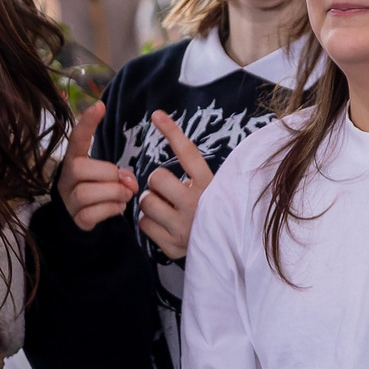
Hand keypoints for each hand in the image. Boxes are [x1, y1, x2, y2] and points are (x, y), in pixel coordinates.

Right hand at [59, 101, 138, 228]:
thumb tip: (129, 183)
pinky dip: (111, 210)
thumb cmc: (100, 188)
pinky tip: (118, 207)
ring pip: (85, 193)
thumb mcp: (108, 174)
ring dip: (113, 194)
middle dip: (109, 174)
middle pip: (80, 168)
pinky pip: (91, 214)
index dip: (87, 122)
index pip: (77, 138)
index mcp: (75, 159)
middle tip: (126, 182)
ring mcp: (69, 200)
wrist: (85, 218)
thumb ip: (119, 172)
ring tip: (125, 195)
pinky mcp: (76, 219)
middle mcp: (66, 178)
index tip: (100, 106)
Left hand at [135, 114, 214, 260]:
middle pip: (157, 178)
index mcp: (210, 186)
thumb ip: (190, 173)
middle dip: (156, 183)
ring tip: (165, 209)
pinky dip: (149, 223)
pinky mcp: (172, 246)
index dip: (172, 132)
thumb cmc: (209, 213)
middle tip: (167, 192)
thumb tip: (161, 124)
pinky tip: (163, 225)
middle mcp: (198, 205)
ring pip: (145, 202)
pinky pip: (144, 224)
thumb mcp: (209, 188)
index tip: (157, 115)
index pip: (188, 154)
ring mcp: (185, 227)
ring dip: (150, 204)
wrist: (224, 253)